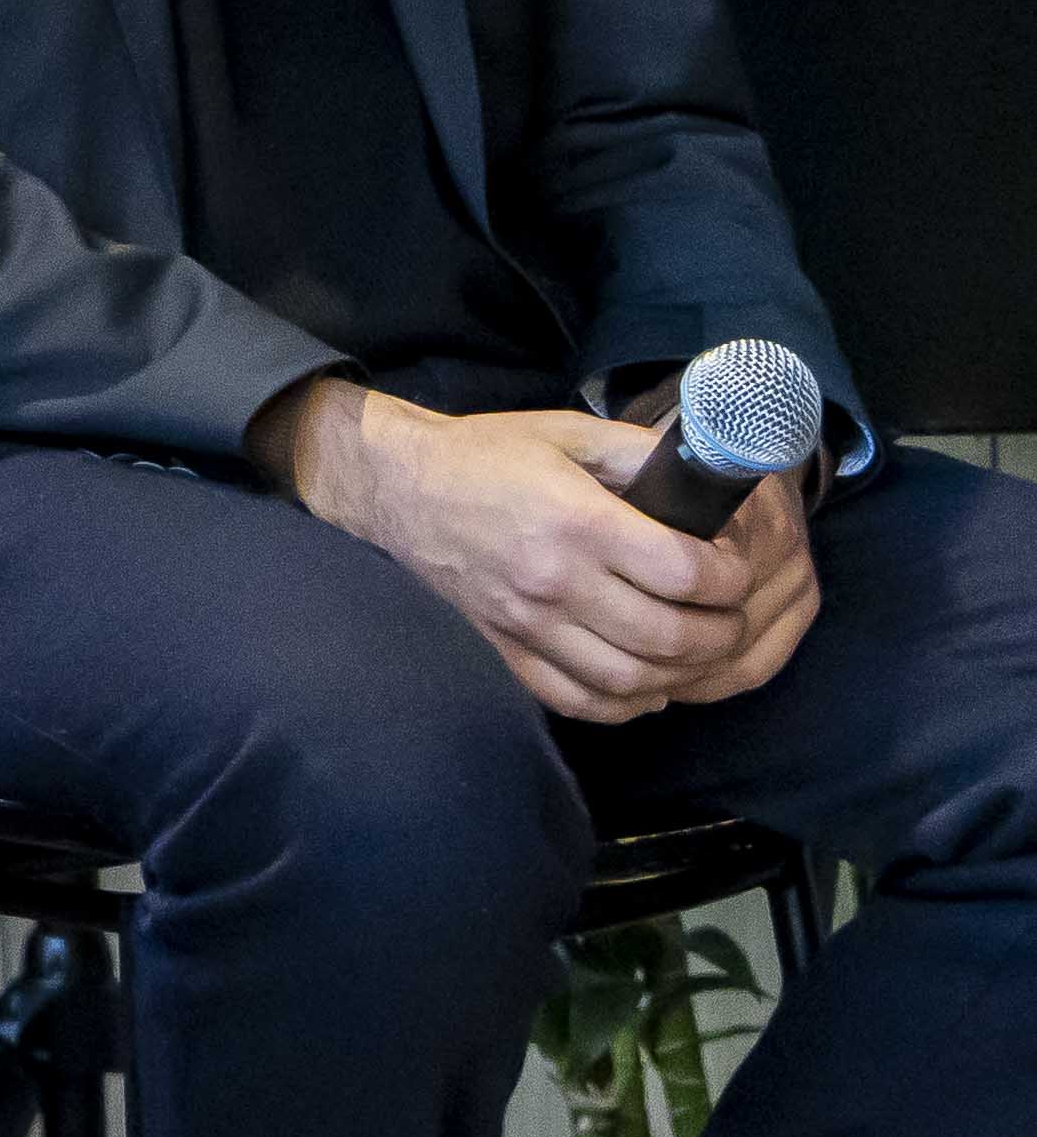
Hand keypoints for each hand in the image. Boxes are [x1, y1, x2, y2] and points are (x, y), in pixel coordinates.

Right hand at [260, 384, 797, 722]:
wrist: (401, 486)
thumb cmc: (489, 454)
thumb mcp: (570, 434)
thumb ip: (643, 454)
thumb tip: (710, 479)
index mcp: (576, 521)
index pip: (684, 573)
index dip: (729, 577)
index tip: (734, 567)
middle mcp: (554, 581)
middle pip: (671, 637)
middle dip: (723, 632)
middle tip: (732, 614)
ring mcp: (528, 625)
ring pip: (633, 680)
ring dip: (683, 674)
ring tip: (698, 648)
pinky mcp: (508, 650)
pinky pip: (581, 700)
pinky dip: (627, 703)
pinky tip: (647, 682)